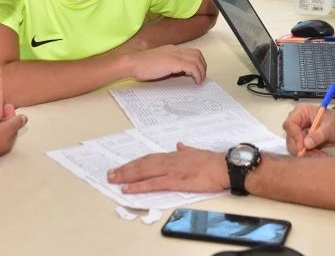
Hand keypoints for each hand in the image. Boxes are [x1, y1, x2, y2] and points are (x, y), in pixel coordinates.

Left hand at [107, 143, 227, 193]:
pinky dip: (139, 186)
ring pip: (144, 172)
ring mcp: (171, 170)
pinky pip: (153, 184)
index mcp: (173, 156)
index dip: (135, 163)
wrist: (223, 166)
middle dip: (125, 169)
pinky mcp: (175, 181)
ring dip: (127, 176)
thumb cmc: (212, 161)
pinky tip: (128, 189)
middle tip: (110, 174)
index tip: (123, 166)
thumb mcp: (196, 152)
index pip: (149, 158)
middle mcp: (169, 161)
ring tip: (113, 179)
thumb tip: (179, 145)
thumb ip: (186, 150)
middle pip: (142, 164)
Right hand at [126, 45, 206, 83]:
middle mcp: (175, 50)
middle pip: (197, 54)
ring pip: (197, 59)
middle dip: (202, 66)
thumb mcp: (159, 63)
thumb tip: (180, 72)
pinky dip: (197, 74)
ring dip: (201, 71)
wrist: (132, 63)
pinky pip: (192, 67)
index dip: (197, 62)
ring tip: (199, 80)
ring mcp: (175, 55)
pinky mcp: (174, 62)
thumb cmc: (141, 65)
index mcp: (172, 49)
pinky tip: (195, 81)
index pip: (191, 52)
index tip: (197, 72)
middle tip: (201, 77)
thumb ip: (170, 65)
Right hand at [282, 104, 334, 154]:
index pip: (290, 124)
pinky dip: (309, 155)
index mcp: (301, 112)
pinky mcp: (301, 141)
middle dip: (301, 148)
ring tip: (320, 155)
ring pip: (294, 146)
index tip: (304, 147)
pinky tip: (320, 154)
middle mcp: (297, 121)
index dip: (295, 136)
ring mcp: (298, 132)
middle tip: (315, 154)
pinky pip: (300, 151)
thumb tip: (306, 143)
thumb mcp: (330, 127)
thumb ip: (318, 135)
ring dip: (306, 154)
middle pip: (290, 137)